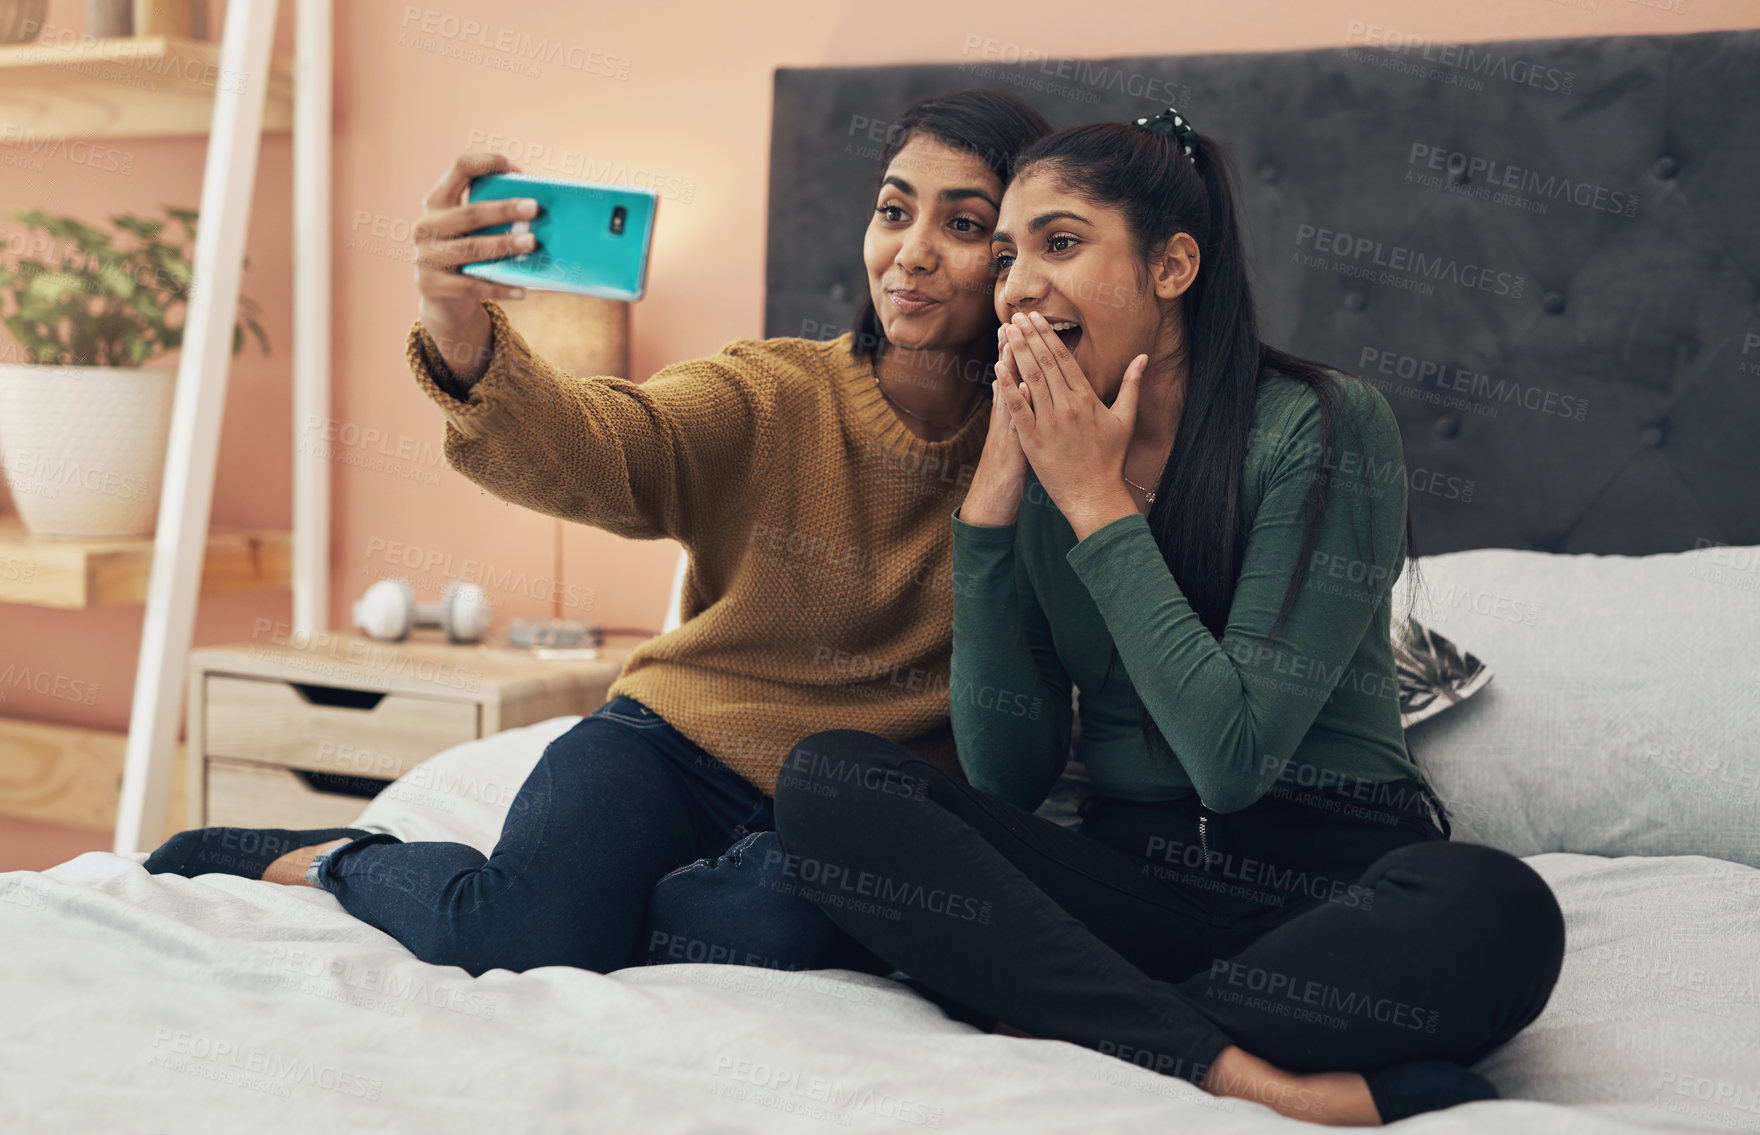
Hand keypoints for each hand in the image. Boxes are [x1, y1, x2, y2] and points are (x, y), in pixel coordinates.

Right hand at [412, 152, 538, 381]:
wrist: (443, 302)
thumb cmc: (468, 256)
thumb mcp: (471, 232)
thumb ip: (492, 217)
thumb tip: (537, 211)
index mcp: (437, 202)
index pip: (459, 168)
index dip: (488, 163)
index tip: (517, 171)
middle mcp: (426, 225)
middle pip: (470, 213)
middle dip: (503, 209)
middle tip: (534, 208)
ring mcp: (425, 256)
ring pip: (470, 248)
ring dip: (503, 245)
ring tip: (531, 243)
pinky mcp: (431, 285)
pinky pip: (471, 286)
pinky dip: (499, 288)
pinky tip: (523, 290)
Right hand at [959, 335, 1033, 526]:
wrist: (992, 499)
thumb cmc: (1005, 468)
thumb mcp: (1010, 435)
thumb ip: (1012, 409)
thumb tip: (1011, 385)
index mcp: (1010, 412)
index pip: (1012, 375)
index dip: (1014, 350)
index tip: (1018, 325)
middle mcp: (1005, 417)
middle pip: (1007, 378)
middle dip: (1010, 349)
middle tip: (1011, 322)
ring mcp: (1006, 431)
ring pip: (1008, 395)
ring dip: (1010, 370)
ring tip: (1013, 344)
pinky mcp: (1012, 448)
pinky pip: (1016, 422)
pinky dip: (1021, 404)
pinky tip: (1026, 387)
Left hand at [995, 311, 1147, 539]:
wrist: (1095, 494)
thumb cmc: (1111, 459)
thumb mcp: (1125, 419)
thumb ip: (1132, 385)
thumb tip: (1143, 357)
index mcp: (1087, 398)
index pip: (1064, 359)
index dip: (1048, 336)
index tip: (1036, 319)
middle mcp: (1067, 406)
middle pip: (1045, 363)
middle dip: (1029, 337)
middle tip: (1016, 316)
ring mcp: (1049, 422)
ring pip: (1030, 380)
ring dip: (1017, 353)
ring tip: (1006, 332)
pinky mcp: (1033, 439)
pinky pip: (1017, 408)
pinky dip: (1008, 387)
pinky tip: (999, 368)